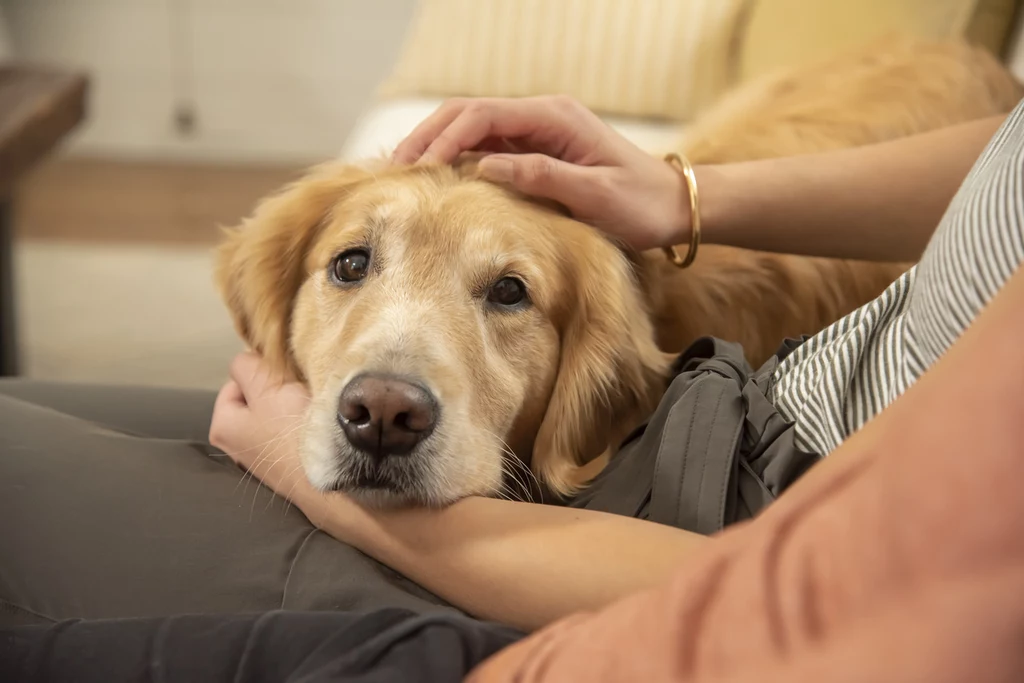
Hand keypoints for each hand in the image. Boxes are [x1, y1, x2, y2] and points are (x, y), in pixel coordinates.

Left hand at [209, 351, 315, 506]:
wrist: (336, 480)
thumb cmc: (293, 432)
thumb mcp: (267, 386)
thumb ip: (249, 365)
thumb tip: (248, 357)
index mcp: (223, 426)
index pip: (239, 376)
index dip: (264, 369)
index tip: (286, 371)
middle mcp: (238, 446)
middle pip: (259, 396)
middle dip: (279, 387)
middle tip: (301, 387)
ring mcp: (266, 458)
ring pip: (279, 413)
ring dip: (294, 404)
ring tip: (312, 405)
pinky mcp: (291, 466)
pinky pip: (294, 432)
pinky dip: (304, 424)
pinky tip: (319, 425)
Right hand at [391, 96, 691, 251]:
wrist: (673, 207)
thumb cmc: (640, 203)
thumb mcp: (594, 194)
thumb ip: (542, 175)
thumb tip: (485, 166)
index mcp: (554, 118)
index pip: (483, 115)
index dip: (445, 138)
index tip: (419, 167)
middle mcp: (541, 118)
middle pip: (468, 114)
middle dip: (428, 136)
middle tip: (394, 166)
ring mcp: (537, 134)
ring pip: (472, 130)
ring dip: (437, 147)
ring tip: (403, 173)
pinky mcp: (537, 153)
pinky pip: (486, 150)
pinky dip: (456, 160)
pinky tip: (435, 180)